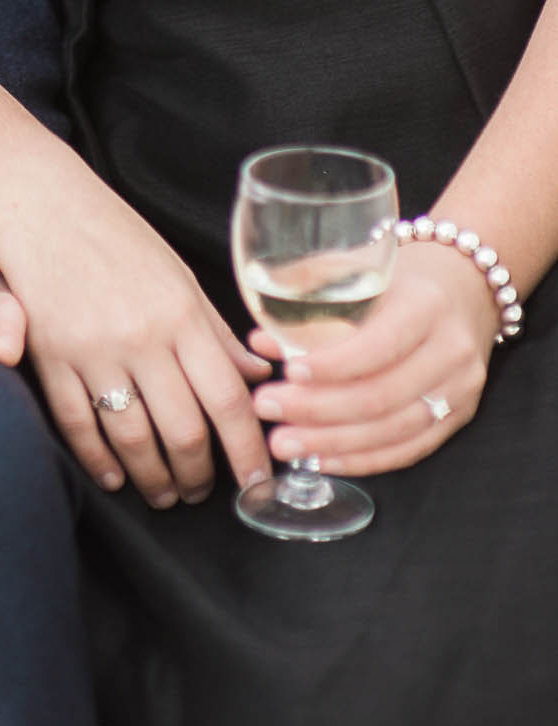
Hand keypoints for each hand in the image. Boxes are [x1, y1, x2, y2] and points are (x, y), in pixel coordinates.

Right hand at [0, 167, 272, 510]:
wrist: (37, 201)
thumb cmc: (112, 233)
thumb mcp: (176, 273)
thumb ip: (215, 331)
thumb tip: (256, 378)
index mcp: (181, 313)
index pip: (228, 401)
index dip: (247, 453)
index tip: (257, 484)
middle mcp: (141, 336)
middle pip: (183, 431)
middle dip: (198, 475)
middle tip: (203, 491)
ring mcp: (92, 350)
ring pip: (132, 439)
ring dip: (153, 479)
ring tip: (163, 492)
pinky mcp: (50, 357)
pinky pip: (79, 427)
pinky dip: (100, 461)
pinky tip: (114, 476)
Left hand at [248, 240, 496, 475]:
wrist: (465, 286)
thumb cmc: (400, 275)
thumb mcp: (358, 265)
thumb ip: (308, 296)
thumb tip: (260, 341)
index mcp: (426, 305)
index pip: (379, 344)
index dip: (332, 365)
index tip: (287, 371)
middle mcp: (450, 350)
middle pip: (382, 395)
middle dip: (318, 410)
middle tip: (269, 409)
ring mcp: (460, 389)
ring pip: (394, 430)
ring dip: (333, 443)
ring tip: (285, 442)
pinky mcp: (460, 417)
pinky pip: (410, 450)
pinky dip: (364, 459)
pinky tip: (323, 460)